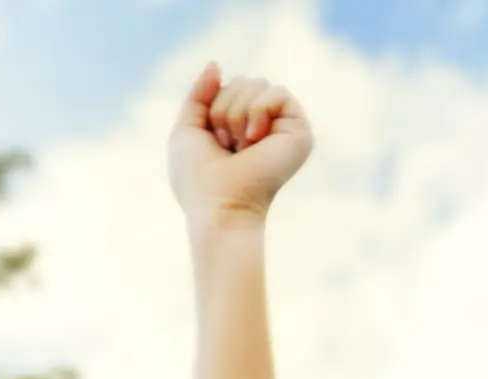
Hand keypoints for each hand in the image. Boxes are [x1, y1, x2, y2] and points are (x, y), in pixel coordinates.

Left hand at [168, 64, 311, 227]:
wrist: (219, 206)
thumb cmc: (198, 178)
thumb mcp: (187, 129)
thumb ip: (199, 94)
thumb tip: (216, 63)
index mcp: (243, 126)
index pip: (231, 85)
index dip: (214, 107)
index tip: (213, 142)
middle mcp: (267, 126)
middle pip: (245, 80)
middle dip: (224, 108)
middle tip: (226, 146)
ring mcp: (285, 128)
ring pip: (259, 83)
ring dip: (237, 114)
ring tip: (240, 147)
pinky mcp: (300, 132)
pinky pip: (277, 92)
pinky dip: (258, 112)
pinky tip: (255, 140)